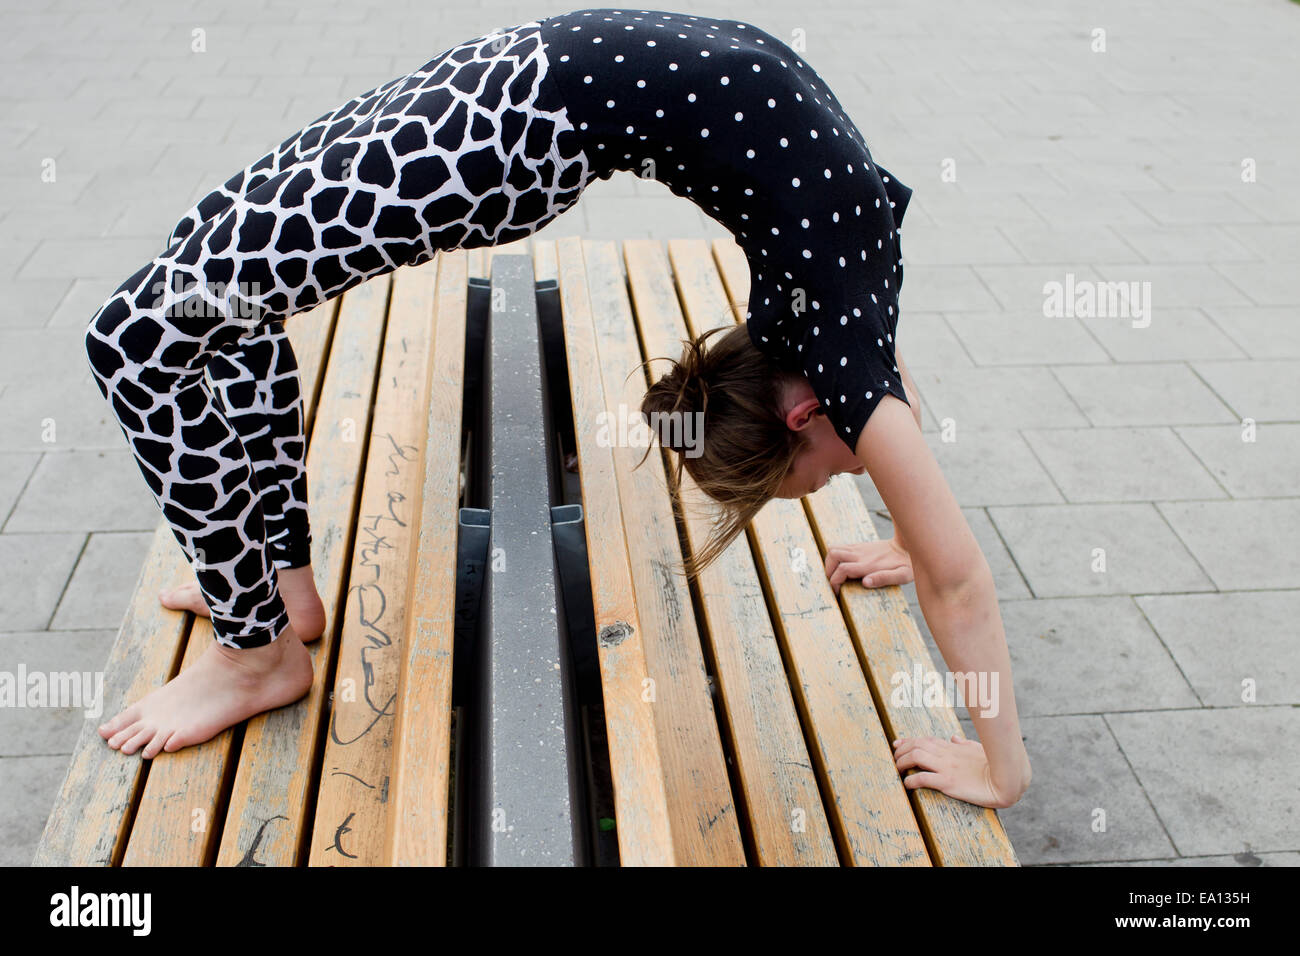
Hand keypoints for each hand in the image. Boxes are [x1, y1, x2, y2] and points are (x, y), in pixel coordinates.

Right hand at [824, 538, 912, 594]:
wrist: (908, 545)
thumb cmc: (907, 563)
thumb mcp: (902, 575)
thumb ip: (884, 578)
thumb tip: (865, 582)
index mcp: (868, 565)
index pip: (842, 570)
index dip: (834, 582)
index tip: (837, 592)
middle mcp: (860, 554)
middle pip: (833, 555)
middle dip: (828, 570)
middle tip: (832, 582)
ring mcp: (858, 548)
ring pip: (833, 549)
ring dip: (829, 562)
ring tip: (834, 574)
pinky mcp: (859, 546)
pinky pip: (840, 547)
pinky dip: (834, 557)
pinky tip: (841, 566)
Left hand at [892, 734, 1030, 808]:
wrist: (1007, 781)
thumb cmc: (995, 766)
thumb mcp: (979, 751)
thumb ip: (964, 744)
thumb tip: (954, 738)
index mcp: (953, 748)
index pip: (926, 740)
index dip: (908, 741)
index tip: (897, 745)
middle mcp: (947, 755)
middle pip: (917, 745)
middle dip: (901, 750)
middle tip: (893, 759)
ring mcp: (947, 767)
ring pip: (916, 756)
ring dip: (902, 762)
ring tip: (897, 770)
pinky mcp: (949, 782)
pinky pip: (924, 778)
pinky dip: (911, 780)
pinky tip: (907, 784)